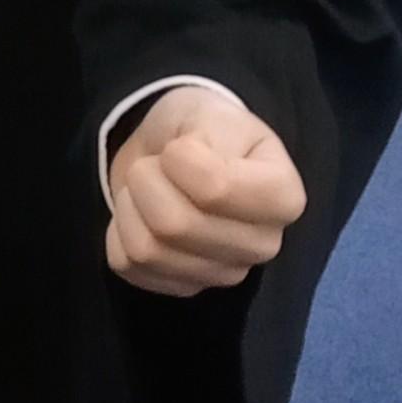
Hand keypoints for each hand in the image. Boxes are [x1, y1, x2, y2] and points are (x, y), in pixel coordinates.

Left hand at [104, 87, 304, 295]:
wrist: (179, 156)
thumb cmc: (205, 133)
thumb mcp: (214, 115)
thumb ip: (206, 135)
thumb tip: (180, 165)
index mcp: (284, 198)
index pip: (215, 189)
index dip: (178, 158)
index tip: (180, 146)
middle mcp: (263, 245)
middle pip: (175, 224)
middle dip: (147, 179)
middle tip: (155, 163)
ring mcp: (224, 274)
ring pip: (147, 250)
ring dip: (129, 206)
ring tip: (144, 188)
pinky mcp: (184, 287)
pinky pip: (128, 266)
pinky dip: (118, 232)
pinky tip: (140, 216)